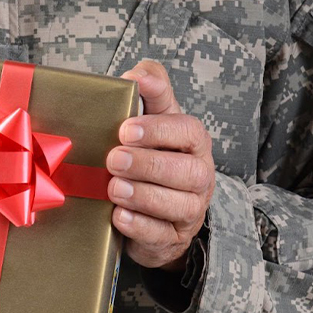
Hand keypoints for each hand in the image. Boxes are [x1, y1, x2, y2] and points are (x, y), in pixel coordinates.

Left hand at [108, 60, 214, 272]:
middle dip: (148, 164)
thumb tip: (136, 74)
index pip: (188, 131)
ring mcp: (189, 210)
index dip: (159, 130)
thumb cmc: (153, 156)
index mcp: (194, 144)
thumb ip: (151, 92)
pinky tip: (118, 216)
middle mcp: (199, 177)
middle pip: (186, 171)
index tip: (126, 129)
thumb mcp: (154, 120)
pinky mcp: (173, 238)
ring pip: (178, 205)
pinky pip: (161, 234)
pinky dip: (139, 226)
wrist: (155, 209)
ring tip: (114, 188)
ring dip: (143, 195)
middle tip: (113, 159)